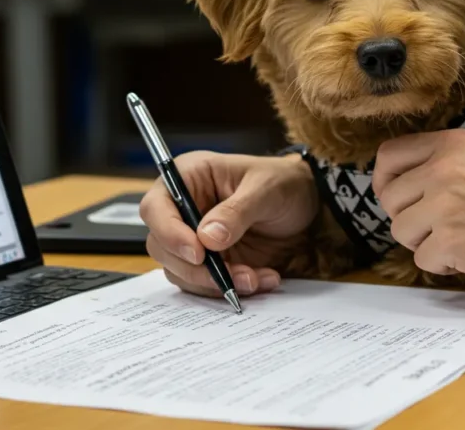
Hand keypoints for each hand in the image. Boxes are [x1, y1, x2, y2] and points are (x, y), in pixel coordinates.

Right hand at [140, 151, 316, 297]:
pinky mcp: (211, 261)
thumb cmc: (284, 182)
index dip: (169, 233)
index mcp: (189, 177)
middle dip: (196, 268)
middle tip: (231, 275)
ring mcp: (195, 238)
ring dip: (217, 283)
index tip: (197, 253)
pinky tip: (262, 279)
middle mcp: (185, 209)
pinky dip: (232, 287)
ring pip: (182, 271)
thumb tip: (207, 237)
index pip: (156, 207)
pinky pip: (207, 284)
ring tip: (256, 278)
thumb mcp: (266, 189)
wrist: (307, 202)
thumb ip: (237, 211)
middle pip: (163, 247)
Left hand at [373, 130, 464, 283]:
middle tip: (437, 226)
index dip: (385, 179)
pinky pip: (423, 259)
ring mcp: (443, 206)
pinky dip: (444, 264)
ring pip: (401, 231)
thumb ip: (452, 162)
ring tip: (461, 240)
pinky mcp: (450, 241)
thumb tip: (416, 179)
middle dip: (409, 217)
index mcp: (453, 144)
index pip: (390, 155)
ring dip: (426, 242)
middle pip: (391, 199)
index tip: (395, 196)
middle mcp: (442, 170)